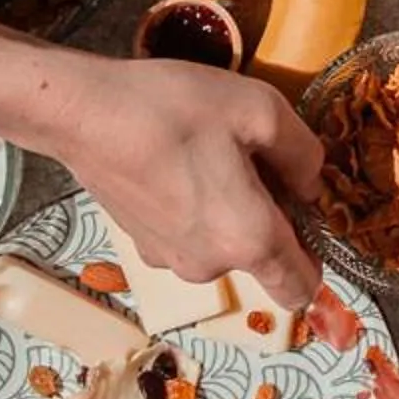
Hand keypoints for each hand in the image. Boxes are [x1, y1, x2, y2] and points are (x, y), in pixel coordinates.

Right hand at [53, 55, 326, 306]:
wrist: (82, 112)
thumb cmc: (175, 109)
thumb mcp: (261, 110)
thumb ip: (305, 155)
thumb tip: (311, 187)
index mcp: (247, 240)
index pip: (300, 289)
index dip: (317, 258)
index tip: (308, 214)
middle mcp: (209, 266)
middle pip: (262, 255)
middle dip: (269, 213)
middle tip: (252, 155)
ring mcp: (169, 261)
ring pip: (224, 242)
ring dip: (230, 208)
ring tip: (211, 152)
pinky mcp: (142, 246)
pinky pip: (190, 234)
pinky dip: (195, 207)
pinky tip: (178, 161)